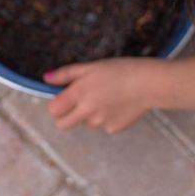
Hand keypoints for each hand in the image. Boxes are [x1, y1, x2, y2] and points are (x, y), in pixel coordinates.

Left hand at [46, 57, 160, 133]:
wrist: (149, 83)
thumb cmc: (120, 70)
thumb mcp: (91, 66)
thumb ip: (66, 74)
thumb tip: (46, 78)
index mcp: (78, 94)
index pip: (53, 111)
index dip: (57, 104)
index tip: (65, 96)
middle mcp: (86, 112)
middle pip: (63, 125)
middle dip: (67, 116)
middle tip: (80, 102)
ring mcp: (100, 123)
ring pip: (85, 124)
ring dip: (89, 115)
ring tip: (106, 98)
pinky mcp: (113, 129)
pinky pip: (103, 126)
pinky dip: (107, 118)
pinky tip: (118, 105)